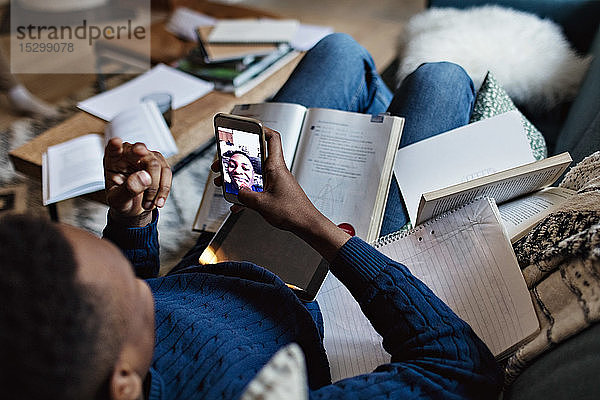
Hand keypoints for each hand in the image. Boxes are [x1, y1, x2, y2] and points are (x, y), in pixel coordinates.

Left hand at [104, 138, 171, 225]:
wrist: (134, 206)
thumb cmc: (122, 200)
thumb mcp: (118, 200)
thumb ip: (128, 189)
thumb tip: (144, 177)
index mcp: (113, 160)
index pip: (112, 148)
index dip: (115, 145)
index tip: (116, 142)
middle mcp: (129, 154)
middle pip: (143, 154)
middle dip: (148, 179)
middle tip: (147, 200)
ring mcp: (146, 157)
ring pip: (157, 164)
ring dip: (156, 188)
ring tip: (148, 205)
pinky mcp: (159, 163)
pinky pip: (167, 173)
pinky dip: (164, 190)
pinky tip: (157, 201)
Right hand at [211, 127, 349, 260]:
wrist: (306, 225)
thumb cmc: (293, 212)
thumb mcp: (262, 204)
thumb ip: (246, 196)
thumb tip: (236, 190)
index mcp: (276, 167)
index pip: (272, 138)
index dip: (260, 129)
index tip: (246, 128)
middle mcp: (275, 172)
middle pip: (254, 158)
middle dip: (236, 159)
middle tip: (222, 164)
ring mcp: (275, 182)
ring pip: (253, 174)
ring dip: (238, 178)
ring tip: (224, 184)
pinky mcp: (274, 193)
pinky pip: (256, 189)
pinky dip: (245, 195)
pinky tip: (237, 205)